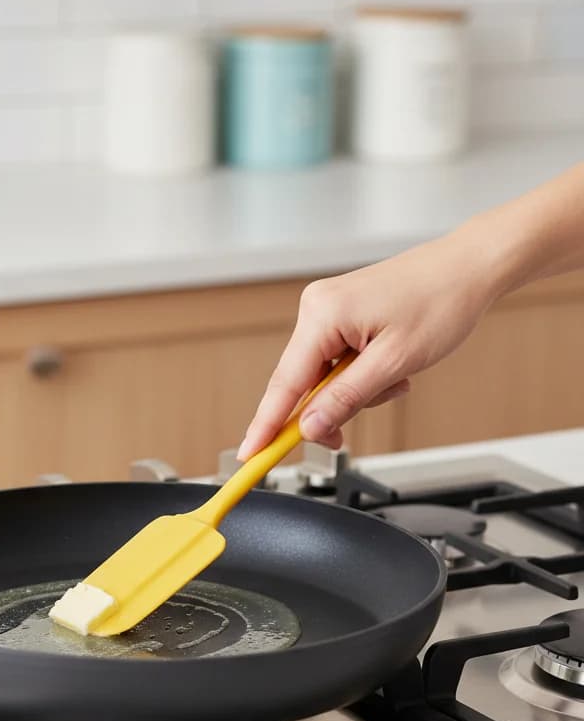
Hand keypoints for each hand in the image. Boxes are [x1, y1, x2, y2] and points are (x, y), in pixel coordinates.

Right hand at [237, 232, 497, 459]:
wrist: (470, 266)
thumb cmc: (441, 301)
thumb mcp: (394, 363)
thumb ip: (346, 399)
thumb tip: (309, 427)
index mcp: (322, 315)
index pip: (284, 385)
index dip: (265, 425)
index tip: (250, 455)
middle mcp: (316, 308)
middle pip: (301, 384)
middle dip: (328, 410)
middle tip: (345, 437)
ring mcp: (326, 310)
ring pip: (322, 376)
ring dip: (354, 391)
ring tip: (395, 380)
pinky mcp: (340, 314)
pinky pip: (335, 361)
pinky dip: (359, 375)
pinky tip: (389, 368)